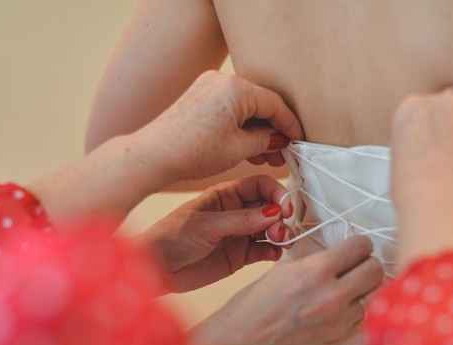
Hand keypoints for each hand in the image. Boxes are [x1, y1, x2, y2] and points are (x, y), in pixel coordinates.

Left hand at [139, 71, 304, 182]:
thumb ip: (264, 141)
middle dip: (272, 130)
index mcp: (236, 87)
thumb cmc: (193, 151)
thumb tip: (277, 140)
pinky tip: (246, 147)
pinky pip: (229, 109)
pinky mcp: (199, 97)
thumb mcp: (238, 149)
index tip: (298, 141)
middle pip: (259, 104)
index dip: (289, 125)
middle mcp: (222, 80)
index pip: (274, 104)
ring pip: (244, 107)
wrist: (154, 155)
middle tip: (281, 154)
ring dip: (256, 131)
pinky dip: (240, 126)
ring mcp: (208, 86)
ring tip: (264, 157)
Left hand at [139, 175, 292, 292]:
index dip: (275, 193)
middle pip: (269, 207)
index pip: (259, 185)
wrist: (156, 269)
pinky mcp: (239, 256)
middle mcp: (235, 212)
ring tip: (278, 241)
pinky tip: (273, 254)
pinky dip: (272, 251)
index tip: (284, 207)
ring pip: (270, 230)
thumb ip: (241, 220)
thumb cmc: (171, 237)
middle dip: (280, 216)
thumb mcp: (206, 225)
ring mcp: (238, 234)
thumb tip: (274, 212)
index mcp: (225, 195)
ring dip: (280, 234)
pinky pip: (263, 250)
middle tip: (279, 229)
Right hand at [191, 236, 383, 344]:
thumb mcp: (282, 272)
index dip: (358, 246)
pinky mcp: (338, 341)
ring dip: (359, 293)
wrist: (240, 344)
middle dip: (365, 266)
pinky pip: (360, 320)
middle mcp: (332, 296)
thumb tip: (339, 256)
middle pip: (375, 270)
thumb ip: (315, 263)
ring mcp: (338, 322)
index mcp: (316, 271)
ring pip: (371, 296)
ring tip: (339, 294)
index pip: (361, 246)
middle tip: (353, 269)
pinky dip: (352, 314)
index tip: (354, 250)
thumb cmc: (253, 308)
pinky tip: (333, 313)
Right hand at [390, 87, 452, 268]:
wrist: (445, 206)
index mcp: (413, 106)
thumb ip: (414, 139)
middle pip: (451, 103)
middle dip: (451, 121)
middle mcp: (445, 103)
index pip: (420, 106)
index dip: (425, 126)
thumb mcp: (399, 157)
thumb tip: (422, 146)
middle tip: (445, 148)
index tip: (426, 139)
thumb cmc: (416, 190)